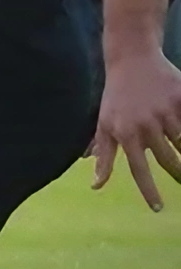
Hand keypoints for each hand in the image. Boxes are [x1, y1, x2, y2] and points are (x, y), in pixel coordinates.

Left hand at [90, 51, 180, 211]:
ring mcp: (166, 111)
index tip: (158, 209)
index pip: (138, 169)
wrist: (131, 59)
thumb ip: (104, 155)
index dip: (148, 191)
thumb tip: (95, 185)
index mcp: (126, 133)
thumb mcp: (104, 124)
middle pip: (168, 160)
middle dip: (178, 175)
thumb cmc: (116, 97)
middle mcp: (146, 124)